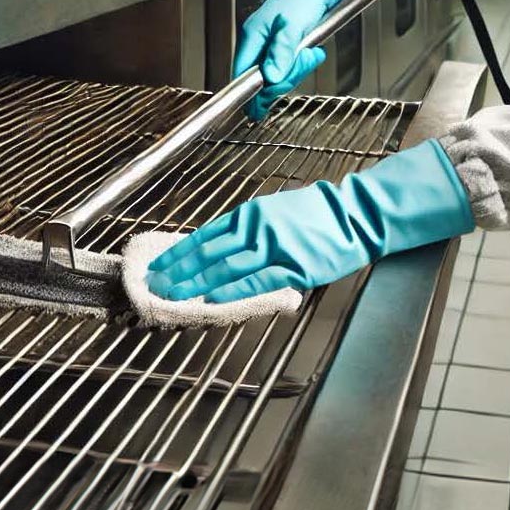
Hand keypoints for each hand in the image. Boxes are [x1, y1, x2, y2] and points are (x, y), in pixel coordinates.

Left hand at [147, 142, 474, 301]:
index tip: (158, 268)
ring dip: (195, 283)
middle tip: (154, 287)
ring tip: (174, 296)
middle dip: (178, 272)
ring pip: (225, 267)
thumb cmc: (318, 213)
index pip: (203, 236)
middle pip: (207, 252)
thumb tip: (217, 248)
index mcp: (250, 215)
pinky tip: (213, 299)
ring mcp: (274, 247)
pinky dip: (231, 290)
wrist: (355, 214)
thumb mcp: (276, 211)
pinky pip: (255, 280)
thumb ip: (248, 229)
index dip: (179, 254)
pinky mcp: (293, 267)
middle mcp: (256, 228)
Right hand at [233, 0, 348, 118]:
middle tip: (303, 62)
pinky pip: (287, 67)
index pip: (242, 72)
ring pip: (277, 75)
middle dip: (285, 76)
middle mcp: (258, 41)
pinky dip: (301, 65)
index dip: (253, 90)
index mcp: (252, 34)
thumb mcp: (294, 24)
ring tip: (310, 54)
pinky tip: (311, 54)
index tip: (260, 107)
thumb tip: (271, 76)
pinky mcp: (283, 48)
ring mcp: (270, 45)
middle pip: (261, 78)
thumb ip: (282, 51)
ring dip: (296, 70)